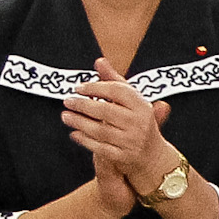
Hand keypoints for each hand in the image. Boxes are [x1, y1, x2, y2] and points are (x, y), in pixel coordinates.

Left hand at [63, 57, 174, 187]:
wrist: (152, 155)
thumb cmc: (138, 122)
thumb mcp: (132, 101)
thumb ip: (114, 81)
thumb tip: (100, 62)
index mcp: (142, 105)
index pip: (117, 91)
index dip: (95, 87)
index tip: (78, 88)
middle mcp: (139, 123)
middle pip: (106, 111)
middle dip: (83, 105)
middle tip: (67, 101)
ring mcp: (132, 141)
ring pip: (101, 130)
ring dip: (79, 122)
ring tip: (65, 116)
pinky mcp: (124, 156)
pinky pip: (100, 148)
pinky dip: (85, 140)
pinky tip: (74, 133)